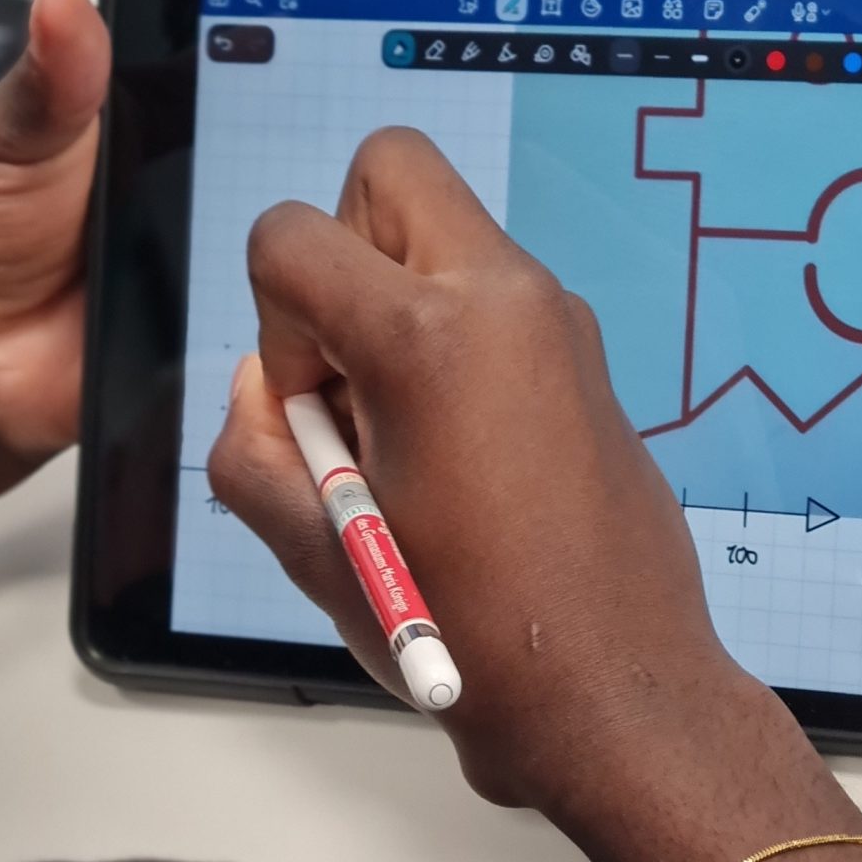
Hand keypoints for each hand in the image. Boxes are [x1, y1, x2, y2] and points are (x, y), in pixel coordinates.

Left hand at [0, 0, 502, 479]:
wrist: (0, 370)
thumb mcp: (15, 149)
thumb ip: (50, 87)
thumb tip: (64, 8)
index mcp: (181, 56)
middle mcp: (244, 102)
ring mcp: (280, 177)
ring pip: (376, 106)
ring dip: (445, 49)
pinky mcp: (302, 262)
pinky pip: (369, 222)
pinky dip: (422, 195)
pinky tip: (476, 158)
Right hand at [207, 128, 770, 819]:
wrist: (610, 692)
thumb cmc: (467, 633)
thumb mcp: (313, 549)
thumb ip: (251, 445)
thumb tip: (267, 390)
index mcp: (429, 333)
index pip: (288, 234)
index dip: (273, 320)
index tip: (316, 410)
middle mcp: (506, 298)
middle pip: (388, 168)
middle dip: (343, 249)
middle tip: (353, 368)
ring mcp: (559, 321)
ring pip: (447, 235)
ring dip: (400, 300)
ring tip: (408, 431)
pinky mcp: (587, 357)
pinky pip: (494, 298)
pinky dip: (454, 339)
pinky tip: (459, 456)